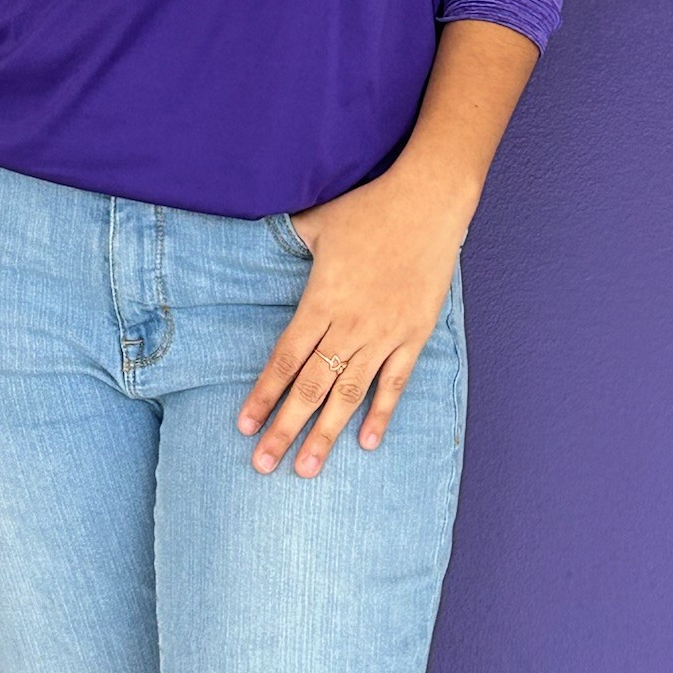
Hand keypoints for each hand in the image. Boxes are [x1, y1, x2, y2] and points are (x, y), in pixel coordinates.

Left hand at [237, 163, 469, 477]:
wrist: (429, 203)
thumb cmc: (369, 209)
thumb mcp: (318, 222)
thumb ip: (286, 238)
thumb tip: (254, 234)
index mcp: (321, 300)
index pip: (286, 358)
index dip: (263, 394)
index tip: (244, 426)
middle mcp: (350, 324)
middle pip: (311, 387)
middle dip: (285, 429)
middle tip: (263, 465)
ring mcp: (385, 333)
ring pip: (349, 395)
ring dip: (326, 434)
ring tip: (306, 469)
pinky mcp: (414, 335)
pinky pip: (394, 383)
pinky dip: (381, 414)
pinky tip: (367, 444)